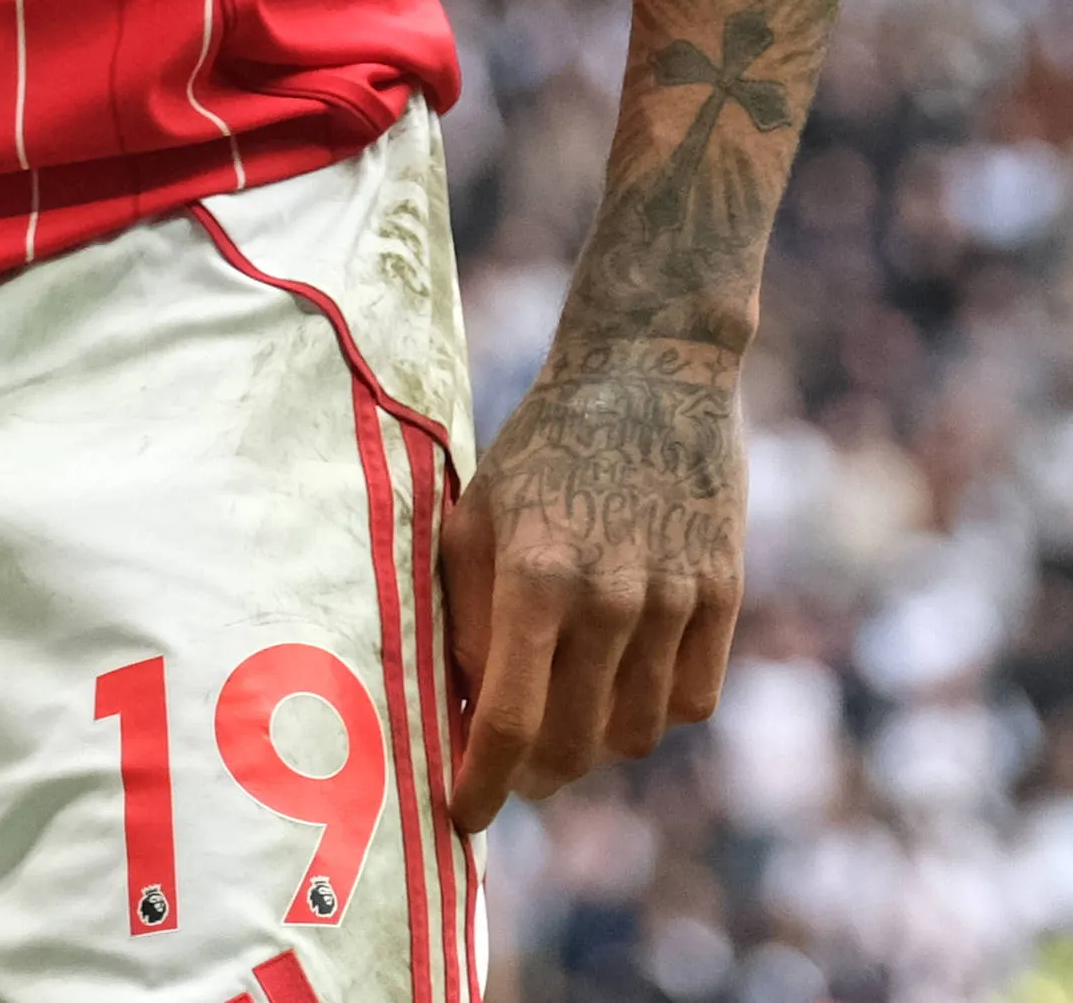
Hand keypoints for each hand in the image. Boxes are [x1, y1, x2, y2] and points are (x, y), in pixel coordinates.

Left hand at [441, 339, 744, 831]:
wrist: (648, 370)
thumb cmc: (543, 447)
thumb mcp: (480, 516)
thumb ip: (469, 615)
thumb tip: (464, 715)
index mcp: (534, 575)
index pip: (509, 724)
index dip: (484, 787)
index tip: (464, 817)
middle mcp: (609, 597)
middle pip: (574, 746)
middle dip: (536, 775)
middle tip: (517, 768)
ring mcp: (675, 598)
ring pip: (636, 734)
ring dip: (597, 743)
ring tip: (571, 711)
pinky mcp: (724, 593)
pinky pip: (693, 700)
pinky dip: (657, 708)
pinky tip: (627, 676)